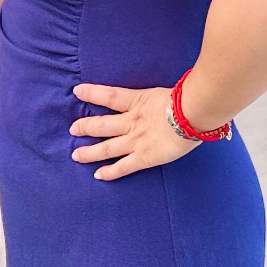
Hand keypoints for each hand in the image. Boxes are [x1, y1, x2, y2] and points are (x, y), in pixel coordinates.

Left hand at [70, 83, 196, 180]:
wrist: (193, 114)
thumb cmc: (186, 100)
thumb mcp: (166, 92)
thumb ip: (157, 97)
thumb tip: (163, 95)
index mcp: (137, 102)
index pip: (109, 96)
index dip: (92, 93)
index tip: (77, 91)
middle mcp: (131, 122)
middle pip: (101, 125)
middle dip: (85, 127)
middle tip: (73, 129)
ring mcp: (136, 141)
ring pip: (107, 147)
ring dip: (89, 152)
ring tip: (76, 155)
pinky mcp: (145, 158)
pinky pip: (123, 167)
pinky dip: (110, 172)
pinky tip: (98, 175)